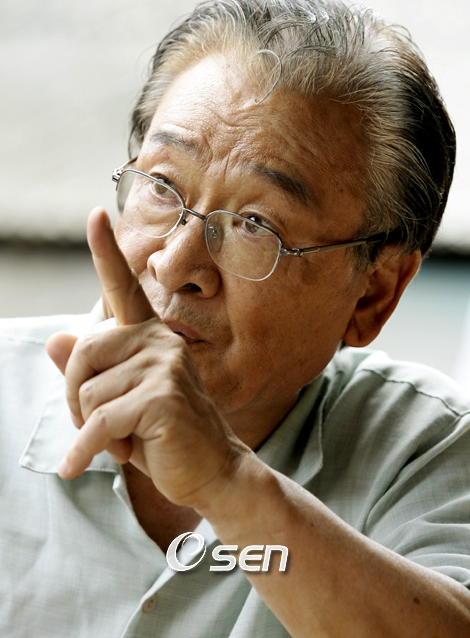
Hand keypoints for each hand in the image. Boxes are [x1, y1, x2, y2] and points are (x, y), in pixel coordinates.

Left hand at [46, 207, 248, 509]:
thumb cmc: (161, 434)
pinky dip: (84, 450)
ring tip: (122, 441)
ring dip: (89, 429)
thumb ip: (89, 371)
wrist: (211, 471)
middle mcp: (159, 341)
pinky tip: (77, 466)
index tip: (95, 215)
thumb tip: (54, 339)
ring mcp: (164, 366)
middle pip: (83, 354)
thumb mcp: (119, 400)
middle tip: (92, 426)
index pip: (123, 288)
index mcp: (150, 336)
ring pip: (88, 393)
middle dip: (75, 396)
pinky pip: (99, 422)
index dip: (106, 251)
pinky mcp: (162, 397)